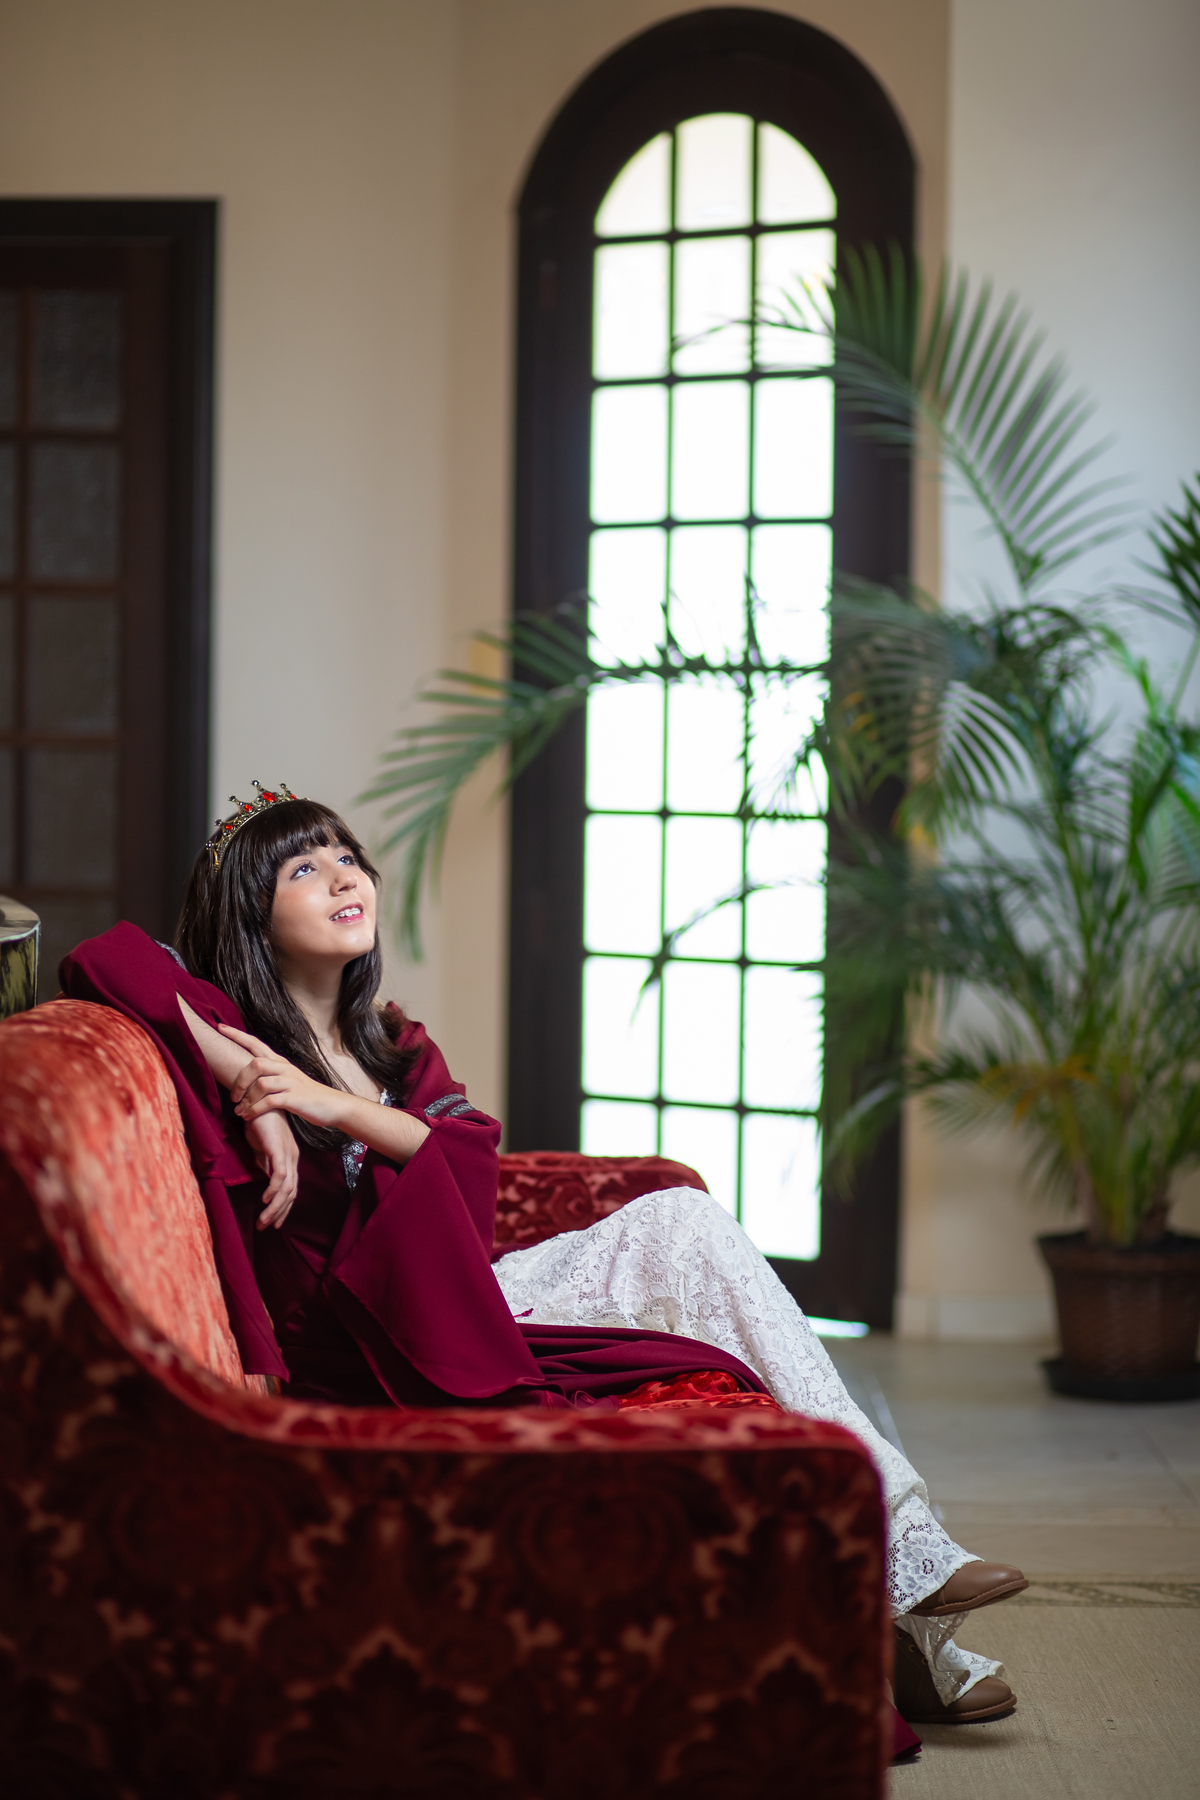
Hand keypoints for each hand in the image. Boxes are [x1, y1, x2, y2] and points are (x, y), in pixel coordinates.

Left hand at [219, 1023, 350, 1132]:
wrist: (331, 1105)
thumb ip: (269, 1074)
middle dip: (239, 1081)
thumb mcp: (287, 1079)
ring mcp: (291, 1082)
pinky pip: (269, 1102)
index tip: (220, 1027)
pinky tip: (249, 1116)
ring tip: (240, 1111)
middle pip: (255, 1064)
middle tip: (233, 1097)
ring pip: (260, 1084)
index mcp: (280, 1062)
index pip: (256, 1043)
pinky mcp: (294, 1098)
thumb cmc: (305, 1094)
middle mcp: (285, 1069)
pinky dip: (255, 1110)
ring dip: (246, 1100)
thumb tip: (245, 1074)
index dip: (237, 1035)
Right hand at [243, 1110, 299, 1229]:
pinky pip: (280, 1176)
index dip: (283, 1206)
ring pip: (286, 1189)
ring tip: (263, 1221)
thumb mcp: (260, 1146)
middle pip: (291, 1192)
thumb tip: (262, 1175)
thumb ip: (262, 1160)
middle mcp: (291, 1158)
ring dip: (275, 1208)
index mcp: (289, 1158)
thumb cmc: (258, 1121)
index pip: (290, 1188)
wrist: (257, 1101)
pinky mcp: (279, 1151)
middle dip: (279, 1212)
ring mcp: (287, 1155)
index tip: (273, 1221)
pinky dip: (273, 1191)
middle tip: (267, 1227)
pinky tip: (265, 1201)